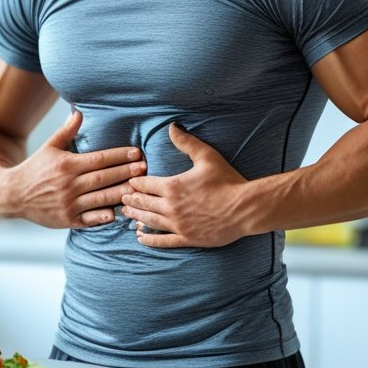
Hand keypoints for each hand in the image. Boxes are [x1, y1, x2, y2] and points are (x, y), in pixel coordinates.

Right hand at [0, 110, 145, 228]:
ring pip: (101, 199)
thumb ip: (66, 132)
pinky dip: (104, 216)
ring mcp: (68, 204)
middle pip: (104, 178)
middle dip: (126, 173)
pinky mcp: (67, 220)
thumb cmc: (35, 168)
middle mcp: (69, 185)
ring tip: (139, 189)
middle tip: (145, 169)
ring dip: (121, 193)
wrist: (12, 195)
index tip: (136, 152)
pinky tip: (118, 212)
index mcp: (67, 165)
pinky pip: (90, 219)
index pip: (99, 159)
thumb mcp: (49, 147)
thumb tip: (80, 112)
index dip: (119, 156)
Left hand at [121, 124, 253, 247]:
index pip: (145, 184)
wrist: (245, 208)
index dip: (135, 183)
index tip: (128, 182)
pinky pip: (163, 241)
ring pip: (149, 221)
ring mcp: (178, 225)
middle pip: (143, 203)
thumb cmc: (227, 181)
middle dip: (131, 200)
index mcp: (172, 186)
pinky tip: (141, 238)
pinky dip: (150, 240)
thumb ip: (186, 142)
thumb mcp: (207, 156)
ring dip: (136, 217)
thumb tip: (172, 127)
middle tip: (121, 198)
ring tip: (126, 214)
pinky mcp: (187, 238)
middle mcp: (171, 207)